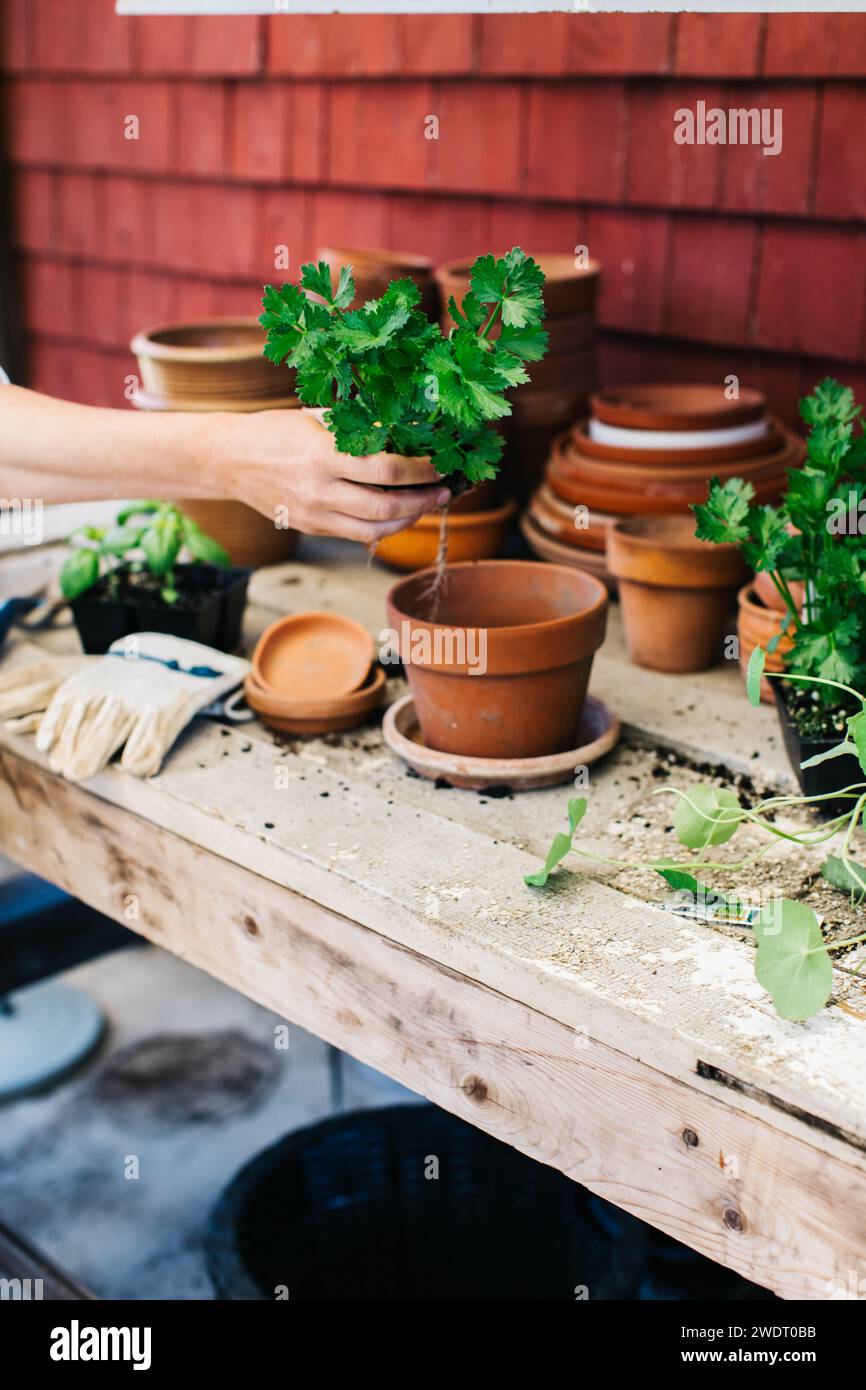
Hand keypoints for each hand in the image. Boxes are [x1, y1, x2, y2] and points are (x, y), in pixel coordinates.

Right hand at [215, 407, 449, 542]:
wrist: (229, 459)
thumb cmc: (275, 430)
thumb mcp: (316, 417)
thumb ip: (357, 427)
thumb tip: (403, 429)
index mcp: (324, 455)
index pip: (387, 470)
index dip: (421, 471)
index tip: (440, 465)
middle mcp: (320, 490)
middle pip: (387, 507)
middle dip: (423, 501)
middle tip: (445, 491)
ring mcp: (315, 514)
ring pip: (375, 531)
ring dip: (409, 521)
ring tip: (426, 506)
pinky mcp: (312, 527)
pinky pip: (357, 535)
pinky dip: (383, 528)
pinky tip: (397, 514)